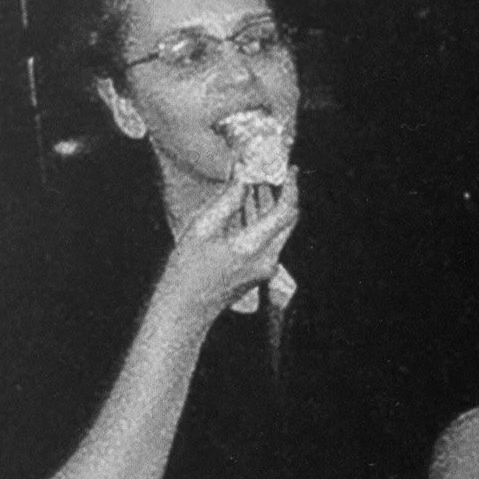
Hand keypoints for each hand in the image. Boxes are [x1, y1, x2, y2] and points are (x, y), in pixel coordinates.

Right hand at [156, 173, 298, 325]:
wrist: (186, 308)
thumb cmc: (187, 270)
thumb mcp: (202, 228)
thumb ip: (227, 201)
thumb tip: (244, 177)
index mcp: (253, 247)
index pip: (285, 212)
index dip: (291, 188)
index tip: (290, 170)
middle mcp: (268, 259)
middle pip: (288, 221)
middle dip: (284, 195)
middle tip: (275, 174)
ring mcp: (267, 268)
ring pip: (280, 230)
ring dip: (272, 207)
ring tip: (260, 184)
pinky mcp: (261, 271)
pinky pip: (270, 240)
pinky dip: (263, 221)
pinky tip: (249, 207)